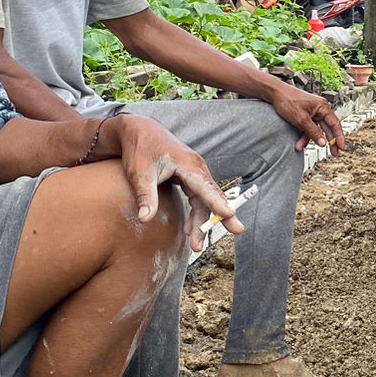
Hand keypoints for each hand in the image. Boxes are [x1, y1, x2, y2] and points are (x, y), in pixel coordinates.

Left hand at [106, 115, 240, 252]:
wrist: (139, 130)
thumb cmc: (140, 149)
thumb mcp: (139, 173)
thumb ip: (145, 196)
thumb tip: (145, 219)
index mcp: (188, 164)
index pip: (206, 186)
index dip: (217, 201)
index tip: (229, 214)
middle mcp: (196, 168)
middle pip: (213, 195)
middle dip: (222, 215)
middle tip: (236, 231)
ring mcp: (195, 172)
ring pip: (205, 200)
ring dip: (203, 221)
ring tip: (197, 245)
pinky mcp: (190, 176)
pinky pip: (199, 197)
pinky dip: (196, 213)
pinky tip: (190, 229)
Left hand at [269, 84, 345, 153]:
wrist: (275, 93)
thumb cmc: (288, 101)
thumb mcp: (301, 120)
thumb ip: (313, 132)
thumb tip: (323, 143)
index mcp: (323, 107)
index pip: (335, 124)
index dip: (339, 137)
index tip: (342, 147)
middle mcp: (320, 109)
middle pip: (328, 128)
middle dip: (329, 142)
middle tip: (334, 154)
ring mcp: (312, 113)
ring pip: (315, 130)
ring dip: (308, 140)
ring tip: (300, 147)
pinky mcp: (305, 116)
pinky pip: (308, 128)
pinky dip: (303, 135)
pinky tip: (297, 143)